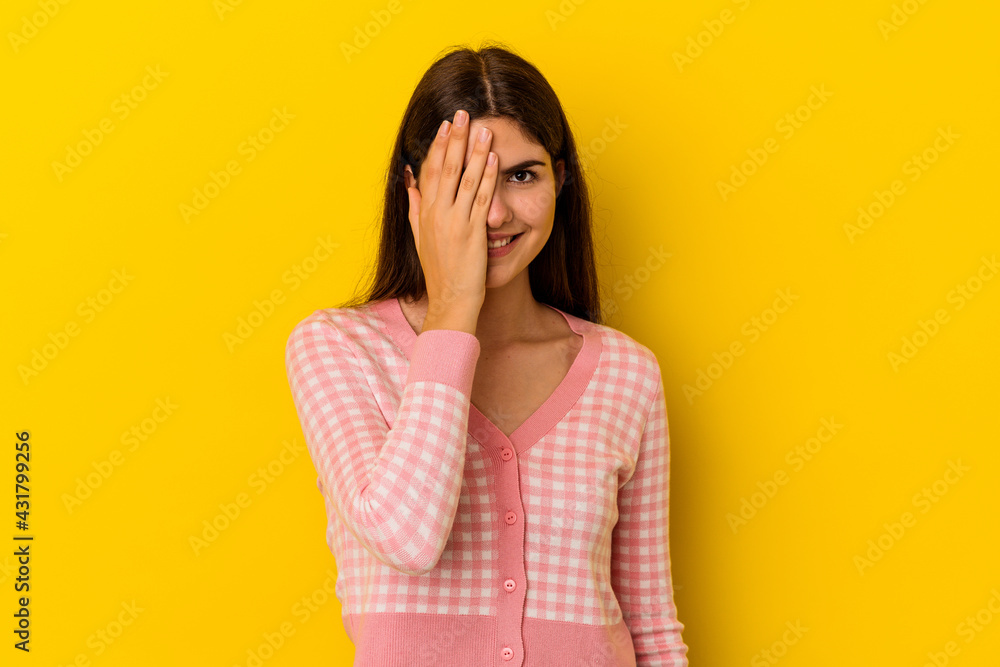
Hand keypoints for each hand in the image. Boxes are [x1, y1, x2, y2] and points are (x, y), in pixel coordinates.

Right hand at [404, 109, 497, 333]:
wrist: (449, 300)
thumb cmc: (439, 273)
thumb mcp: (420, 238)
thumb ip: (414, 207)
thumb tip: (409, 181)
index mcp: (424, 214)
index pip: (430, 172)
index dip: (438, 146)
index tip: (445, 125)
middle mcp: (436, 214)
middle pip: (445, 168)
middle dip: (455, 139)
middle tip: (462, 113)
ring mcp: (454, 222)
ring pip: (464, 178)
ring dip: (474, 150)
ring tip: (483, 128)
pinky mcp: (472, 232)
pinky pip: (480, 197)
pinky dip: (487, 175)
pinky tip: (493, 158)